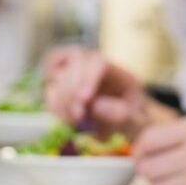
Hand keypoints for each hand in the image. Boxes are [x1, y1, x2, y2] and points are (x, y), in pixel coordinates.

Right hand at [42, 47, 166, 135]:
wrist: (120, 122)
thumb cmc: (130, 118)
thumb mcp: (135, 120)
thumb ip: (122, 115)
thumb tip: (97, 106)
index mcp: (115, 70)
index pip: (98, 63)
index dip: (88, 78)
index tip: (85, 99)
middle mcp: (93, 66)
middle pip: (75, 62)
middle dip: (72, 89)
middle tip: (78, 116)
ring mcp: (75, 73)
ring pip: (58, 72)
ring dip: (61, 97)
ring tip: (74, 121)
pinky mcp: (62, 85)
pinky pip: (50, 86)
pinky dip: (53, 102)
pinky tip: (64, 118)